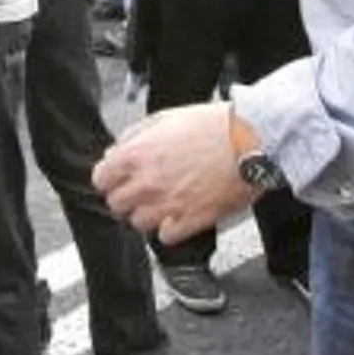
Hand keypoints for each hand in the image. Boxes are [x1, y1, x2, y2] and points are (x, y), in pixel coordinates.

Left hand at [93, 102, 257, 244]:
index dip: (110, 177)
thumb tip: (116, 151)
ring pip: (138, 223)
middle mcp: (148, 183)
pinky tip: (179, 213)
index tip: (118, 177)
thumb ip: (134, 136)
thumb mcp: (166, 117)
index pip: (101, 179)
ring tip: (163, 201)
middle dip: (127, 196)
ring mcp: (168, 205)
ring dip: (147, 214)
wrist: (252, 140)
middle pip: (116, 204)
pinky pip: (165, 237)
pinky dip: (170, 228)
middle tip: (142, 188)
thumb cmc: (215, 125)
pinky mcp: (191, 222)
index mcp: (137, 155)